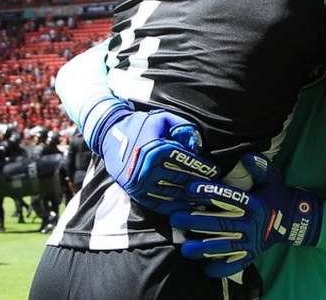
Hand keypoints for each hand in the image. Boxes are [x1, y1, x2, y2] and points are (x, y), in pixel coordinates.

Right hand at [98, 105, 220, 214]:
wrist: (109, 135)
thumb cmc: (142, 125)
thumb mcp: (164, 119)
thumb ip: (184, 129)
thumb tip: (197, 147)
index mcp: (156, 148)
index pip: (186, 161)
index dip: (203, 167)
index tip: (215, 171)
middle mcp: (147, 168)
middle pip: (182, 180)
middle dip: (201, 185)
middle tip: (216, 189)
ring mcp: (140, 183)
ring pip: (172, 195)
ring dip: (191, 199)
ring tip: (206, 200)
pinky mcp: (135, 193)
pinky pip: (159, 204)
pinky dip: (175, 207)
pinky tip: (188, 208)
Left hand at [169, 153, 322, 277]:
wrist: (296, 220)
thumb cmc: (278, 196)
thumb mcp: (273, 178)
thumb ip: (260, 166)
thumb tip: (246, 156)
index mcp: (255, 204)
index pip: (228, 198)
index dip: (209, 192)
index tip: (190, 189)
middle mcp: (252, 224)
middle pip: (221, 224)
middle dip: (196, 222)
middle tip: (175, 218)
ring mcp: (252, 242)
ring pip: (224, 246)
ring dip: (203, 248)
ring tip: (184, 248)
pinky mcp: (252, 254)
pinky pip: (236, 265)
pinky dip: (222, 269)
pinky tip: (206, 270)